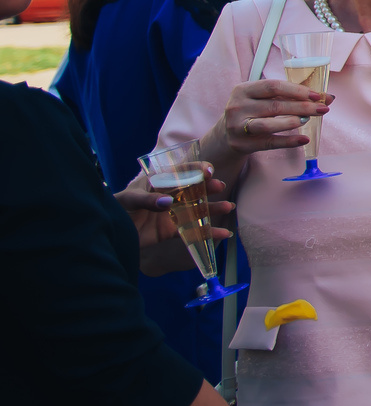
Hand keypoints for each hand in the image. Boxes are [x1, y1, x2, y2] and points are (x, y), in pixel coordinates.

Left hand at [115, 169, 232, 275]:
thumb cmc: (116, 209)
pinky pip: (191, 231)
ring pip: (196, 210)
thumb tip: (168, 203)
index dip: (196, 169)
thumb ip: (147, 200)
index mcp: (159, 183)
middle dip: (208, 188)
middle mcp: (169, 196)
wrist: (107, 235)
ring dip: (213, 209)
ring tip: (228, 207)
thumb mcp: (128, 200)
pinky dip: (206, 234)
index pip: (181, 171)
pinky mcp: (171, 231)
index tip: (208, 171)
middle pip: (193, 189)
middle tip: (220, 187)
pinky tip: (222, 234)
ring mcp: (172, 214)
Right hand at [217, 79, 329, 158]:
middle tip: (323, 109)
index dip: (297, 90)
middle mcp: (237, 106)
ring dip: (292, 122)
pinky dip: (288, 141)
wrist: (227, 134)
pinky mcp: (242, 144)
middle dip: (302, 107)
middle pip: (275, 105)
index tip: (317, 95)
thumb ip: (293, 96)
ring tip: (308, 120)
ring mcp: (237, 126)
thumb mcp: (265, 99)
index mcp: (243, 89)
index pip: (273, 86)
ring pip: (268, 124)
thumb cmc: (254, 111)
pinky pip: (269, 142)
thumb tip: (328, 97)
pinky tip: (304, 139)